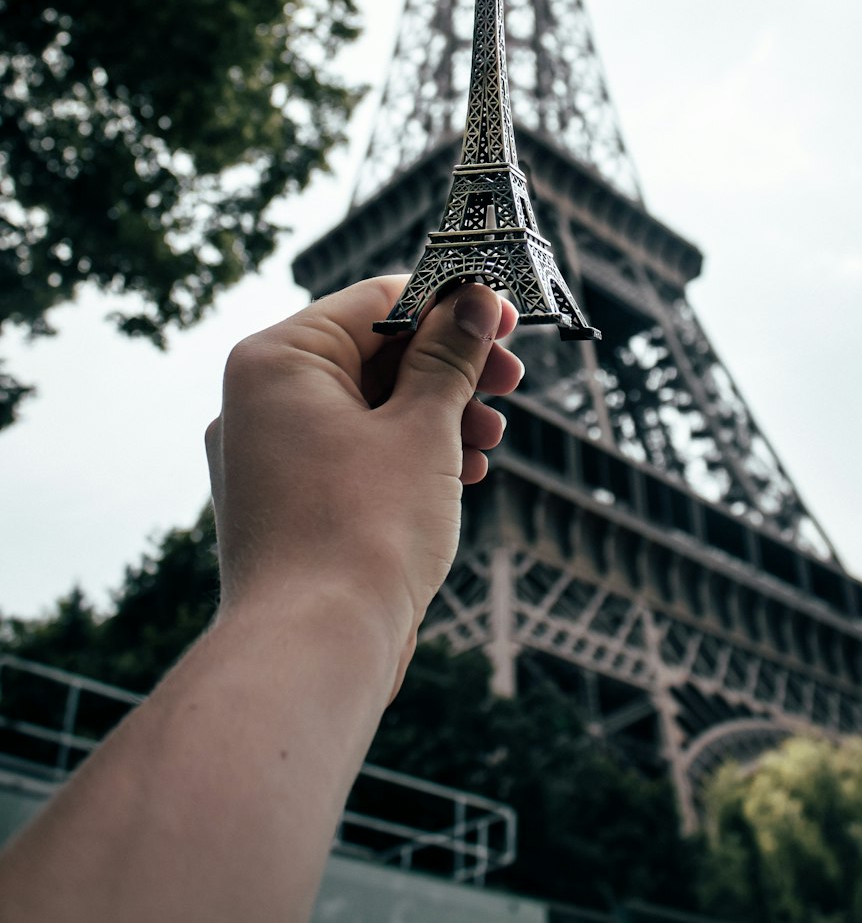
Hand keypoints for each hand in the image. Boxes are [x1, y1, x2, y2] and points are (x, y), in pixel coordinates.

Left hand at [205, 275, 521, 692]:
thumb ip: (448, 357)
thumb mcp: (422, 428)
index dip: (449, 304)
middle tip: (510, 377)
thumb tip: (473, 301)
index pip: (375, 302)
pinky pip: (355, 451)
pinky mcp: (289, 498)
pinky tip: (462, 472)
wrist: (313, 652)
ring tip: (492, 436)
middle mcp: (260, 399)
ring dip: (438, 412)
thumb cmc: (362, 532)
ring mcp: (270, 452)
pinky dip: (407, 452)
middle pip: (373, 353)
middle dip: (449, 365)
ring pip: (369, 405)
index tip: (503, 316)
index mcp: (278, 360)